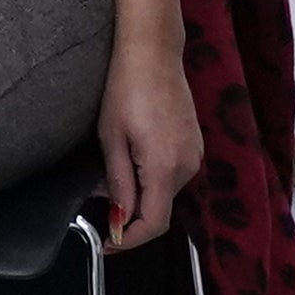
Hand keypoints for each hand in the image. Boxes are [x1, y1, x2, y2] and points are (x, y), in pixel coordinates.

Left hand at [96, 45, 204, 253]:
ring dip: (140, 193)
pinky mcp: (194, 144)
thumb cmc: (127, 88)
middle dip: (130, 213)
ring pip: (165, 193)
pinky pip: (172, 174)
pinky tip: (131, 156)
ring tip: (113, 169)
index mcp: (165, 168)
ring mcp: (194, 154)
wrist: (153, 52)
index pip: (154, 224)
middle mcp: (187, 166)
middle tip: (99, 197)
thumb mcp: (112, 139)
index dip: (129, 239)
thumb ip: (118, 184)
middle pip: (160, 210)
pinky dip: (151, 177)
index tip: (108, 242)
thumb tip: (118, 217)